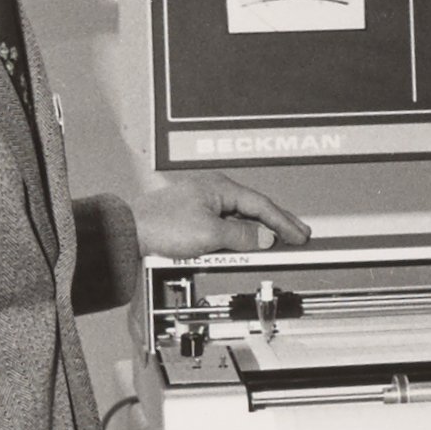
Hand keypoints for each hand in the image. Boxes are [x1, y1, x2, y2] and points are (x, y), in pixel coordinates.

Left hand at [134, 174, 314, 257]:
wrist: (130, 232)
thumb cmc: (162, 226)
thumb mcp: (209, 234)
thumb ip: (242, 235)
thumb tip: (265, 238)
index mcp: (220, 187)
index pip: (261, 205)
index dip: (283, 222)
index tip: (299, 235)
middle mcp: (214, 191)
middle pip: (255, 207)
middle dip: (279, 221)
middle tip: (300, 233)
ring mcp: (204, 202)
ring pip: (241, 216)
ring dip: (261, 229)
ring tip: (279, 240)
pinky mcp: (194, 216)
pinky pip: (227, 223)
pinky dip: (243, 232)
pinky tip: (249, 242)